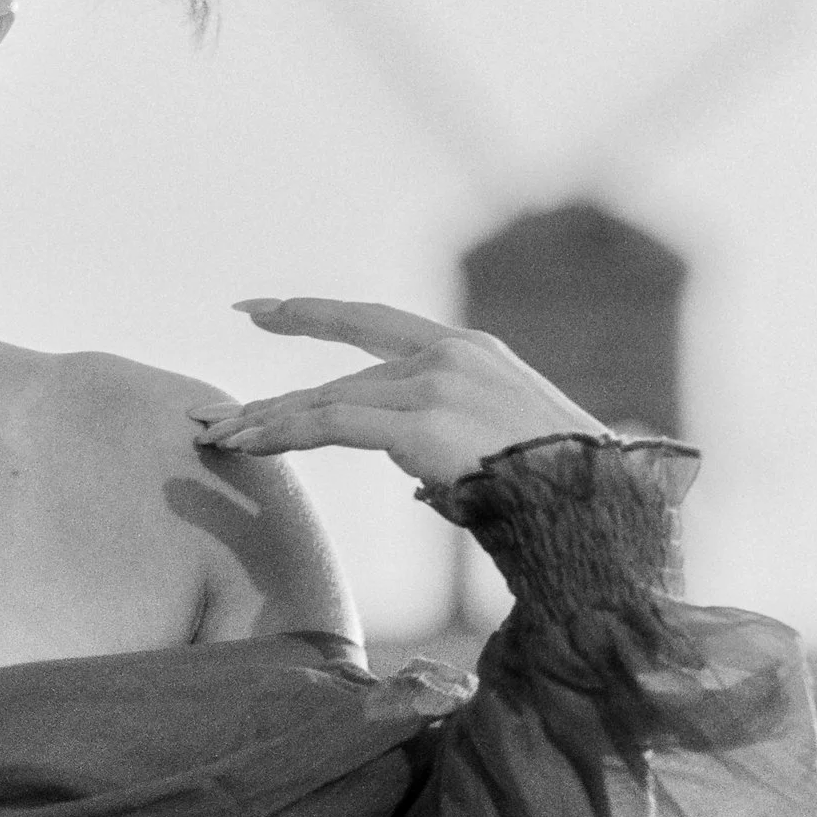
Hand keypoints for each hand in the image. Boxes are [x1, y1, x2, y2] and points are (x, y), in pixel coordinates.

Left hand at [189, 297, 606, 486]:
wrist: (602, 506)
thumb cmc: (569, 491)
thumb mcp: (509, 444)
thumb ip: (454, 436)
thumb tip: (414, 467)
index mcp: (472, 350)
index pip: (375, 323)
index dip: (313, 315)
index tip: (261, 310)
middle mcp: (449, 355)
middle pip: (339, 376)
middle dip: (273, 396)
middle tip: (214, 413)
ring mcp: (435, 385)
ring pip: (327, 402)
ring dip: (267, 425)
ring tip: (219, 442)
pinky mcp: (421, 422)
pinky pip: (332, 427)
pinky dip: (283, 435)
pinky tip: (247, 448)